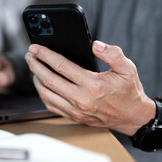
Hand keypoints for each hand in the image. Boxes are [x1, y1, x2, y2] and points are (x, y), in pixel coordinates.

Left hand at [25, 41, 155, 135]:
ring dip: (36, 80)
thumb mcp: (127, 68)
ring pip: (46, 94)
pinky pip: (51, 106)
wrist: (132, 117)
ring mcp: (75, 110)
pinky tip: (41, 85)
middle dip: (35, 65)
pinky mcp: (73, 117)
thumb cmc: (128, 92)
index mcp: (92, 84)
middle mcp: (81, 99)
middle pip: (48, 80)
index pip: (61, 66)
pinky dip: (42, 94)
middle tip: (29, 55)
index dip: (45, 55)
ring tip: (33, 68)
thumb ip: (112, 54)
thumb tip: (95, 45)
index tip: (36, 48)